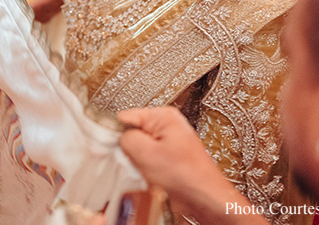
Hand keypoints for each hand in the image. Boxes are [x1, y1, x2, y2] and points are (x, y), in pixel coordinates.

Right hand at [118, 108, 254, 220]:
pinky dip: (145, 170)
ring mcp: (169, 143)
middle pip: (132, 133)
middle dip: (128, 150)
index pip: (126, 117)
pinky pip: (148, 161)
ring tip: (147, 172)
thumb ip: (127, 138)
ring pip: (139, 150)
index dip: (115, 134)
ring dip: (137, 163)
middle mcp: (168, 126)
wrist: (206, 200)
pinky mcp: (170, 159)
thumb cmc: (187, 178)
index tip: (113, 148)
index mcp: (164, 117)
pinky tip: (152, 178)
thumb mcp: (147, 154)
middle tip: (134, 163)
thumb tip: (115, 135)